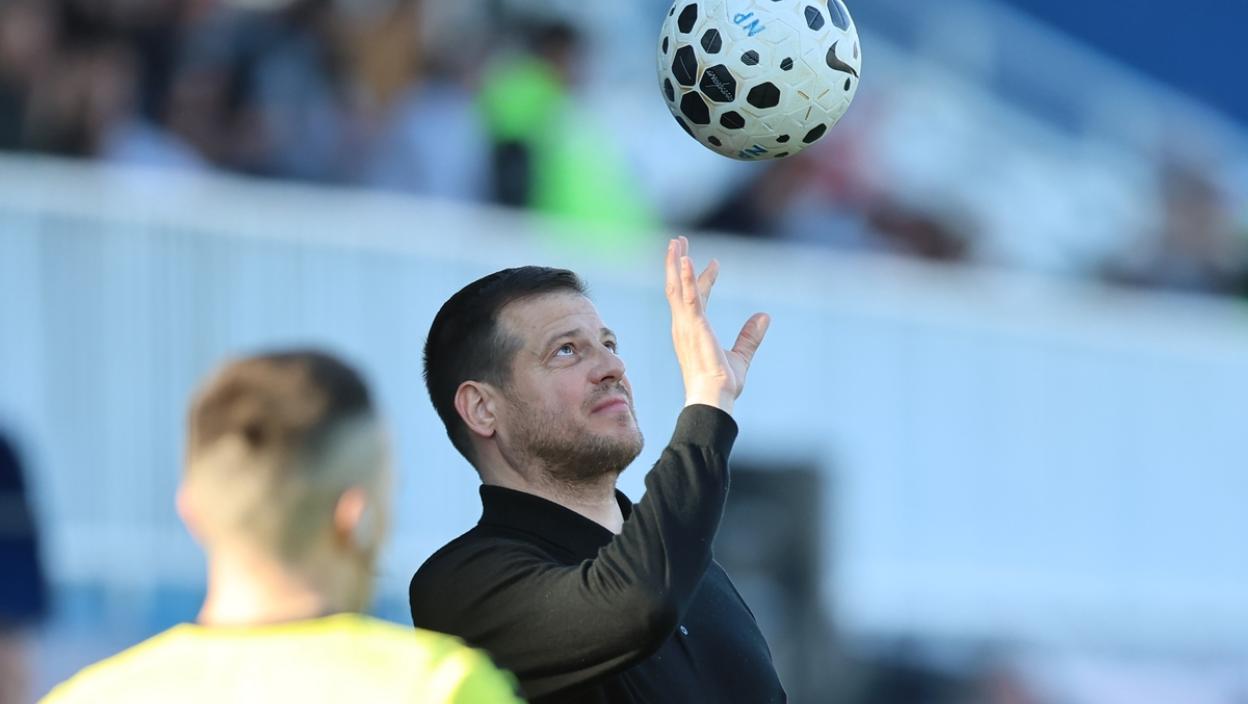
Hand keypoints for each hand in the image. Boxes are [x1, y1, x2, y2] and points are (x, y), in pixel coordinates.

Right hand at [664, 236, 769, 413]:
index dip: (702, 279)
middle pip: (677, 288)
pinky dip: (686, 278)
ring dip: (676, 263)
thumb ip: (750, 336)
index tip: (715, 263)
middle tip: (679, 241)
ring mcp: (685, 326)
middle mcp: (683, 326)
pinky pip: (688, 298)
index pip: (695, 299)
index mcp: (692, 332)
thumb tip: (764, 316)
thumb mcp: (740, 356)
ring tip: (677, 241)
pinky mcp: (693, 326)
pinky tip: (686, 260)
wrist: (714, 398)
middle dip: (677, 264)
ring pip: (677, 288)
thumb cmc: (722, 384)